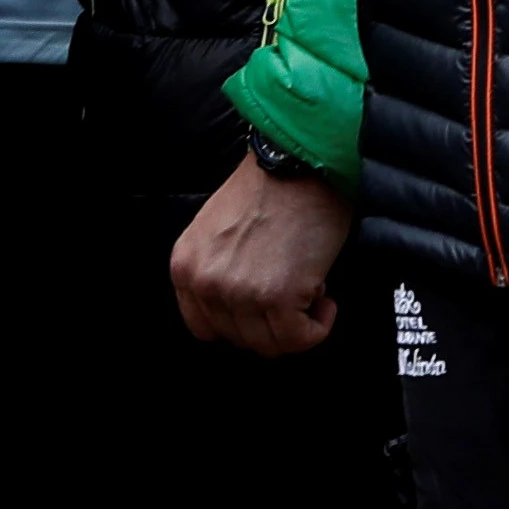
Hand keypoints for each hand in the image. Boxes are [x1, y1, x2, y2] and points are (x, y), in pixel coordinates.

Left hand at [172, 153, 355, 355]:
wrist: (300, 165)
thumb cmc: (270, 192)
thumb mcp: (217, 233)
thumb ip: (218, 270)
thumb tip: (242, 311)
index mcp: (185, 266)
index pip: (204, 327)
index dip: (240, 322)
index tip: (264, 308)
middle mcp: (204, 282)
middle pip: (239, 339)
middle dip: (271, 322)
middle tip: (292, 292)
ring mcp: (237, 291)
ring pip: (269, 344)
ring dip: (296, 325)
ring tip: (308, 289)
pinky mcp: (276, 296)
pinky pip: (299, 339)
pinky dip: (318, 326)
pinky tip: (324, 297)